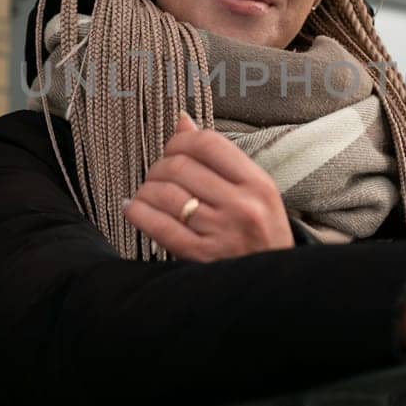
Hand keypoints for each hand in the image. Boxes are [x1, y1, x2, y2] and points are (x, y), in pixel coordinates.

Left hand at [121, 111, 294, 261]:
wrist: (273, 285)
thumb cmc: (259, 233)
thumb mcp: (253, 192)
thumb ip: (219, 157)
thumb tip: (181, 119)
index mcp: (258, 184)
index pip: (208, 143)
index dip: (179, 141)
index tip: (172, 150)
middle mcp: (242, 206)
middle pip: (180, 166)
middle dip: (159, 167)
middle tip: (157, 177)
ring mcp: (221, 233)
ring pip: (164, 194)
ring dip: (145, 190)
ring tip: (147, 195)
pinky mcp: (200, 258)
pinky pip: (157, 225)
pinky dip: (136, 212)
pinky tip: (132, 209)